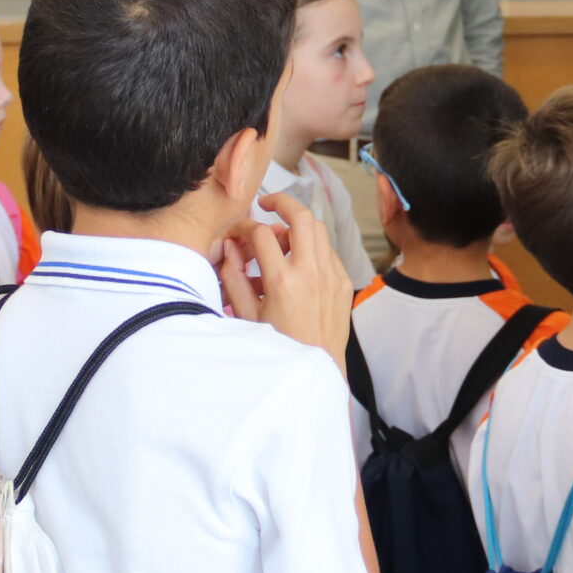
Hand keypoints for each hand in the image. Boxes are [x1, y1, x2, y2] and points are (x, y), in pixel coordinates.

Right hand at [216, 193, 351, 362]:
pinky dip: (312, 248)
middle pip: (301, 216)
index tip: (237, 232)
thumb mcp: (246, 315)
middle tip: (267, 205)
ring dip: (298, 227)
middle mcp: (311, 274)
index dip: (244, 226)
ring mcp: (332, 277)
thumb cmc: (278, 346)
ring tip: (281, 242)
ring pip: (318, 230)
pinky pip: (329, 251)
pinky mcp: (344, 283)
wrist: (316, 369)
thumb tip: (229, 246)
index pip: (261, 234)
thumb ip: (233, 277)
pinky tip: (298, 264)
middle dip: (282, 202)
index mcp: (282, 282)